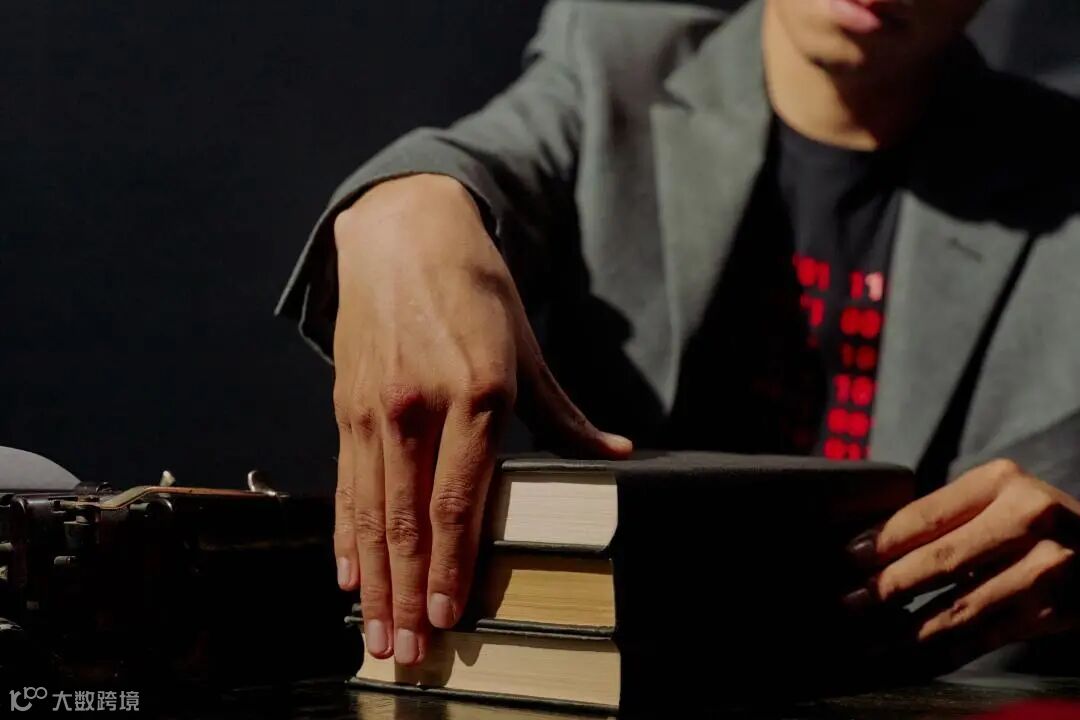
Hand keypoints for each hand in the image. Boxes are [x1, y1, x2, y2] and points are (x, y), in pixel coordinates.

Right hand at [331, 174, 632, 665]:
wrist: (403, 233)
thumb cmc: (477, 290)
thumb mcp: (528, 348)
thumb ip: (566, 414)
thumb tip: (618, 453)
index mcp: (477, 394)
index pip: (461, 499)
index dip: (454, 566)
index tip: (451, 616)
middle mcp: (419, 407)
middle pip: (410, 520)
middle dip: (409, 593)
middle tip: (408, 649)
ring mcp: (376, 410)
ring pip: (371, 512)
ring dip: (374, 580)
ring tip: (377, 630)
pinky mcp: (347, 408)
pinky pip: (345, 484)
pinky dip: (344, 533)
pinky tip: (345, 573)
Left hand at [846, 459, 1079, 669]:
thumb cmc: (1036, 522)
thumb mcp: (998, 498)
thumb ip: (949, 515)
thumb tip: (871, 545)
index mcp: (1001, 481)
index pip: (928, 514)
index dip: (883, 540)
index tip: (848, 557)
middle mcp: (1028, 518)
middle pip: (941, 560)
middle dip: (887, 586)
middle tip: (849, 601)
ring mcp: (1047, 567)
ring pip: (960, 606)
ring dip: (907, 628)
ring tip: (870, 638)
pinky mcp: (1056, 611)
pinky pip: (987, 636)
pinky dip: (944, 650)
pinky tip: (912, 658)